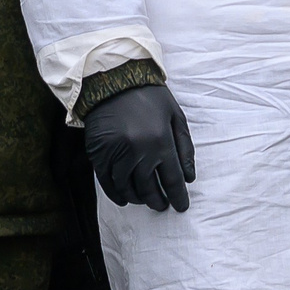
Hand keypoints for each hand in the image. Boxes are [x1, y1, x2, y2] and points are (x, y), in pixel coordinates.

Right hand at [83, 83, 195, 212]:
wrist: (115, 81)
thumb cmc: (150, 98)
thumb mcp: (176, 117)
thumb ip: (185, 148)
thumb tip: (190, 178)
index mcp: (161, 142)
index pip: (172, 180)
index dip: (178, 197)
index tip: (182, 207)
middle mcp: (139, 152)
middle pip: (150, 189)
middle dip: (158, 201)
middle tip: (162, 206)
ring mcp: (116, 155)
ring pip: (128, 189)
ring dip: (138, 198)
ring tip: (146, 200)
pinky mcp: (99, 155)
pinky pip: (108, 183)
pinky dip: (117, 194)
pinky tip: (125, 198)